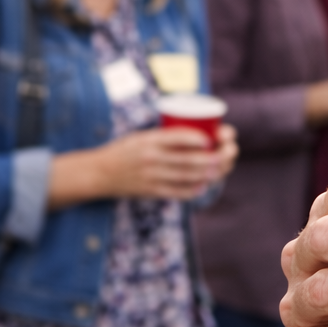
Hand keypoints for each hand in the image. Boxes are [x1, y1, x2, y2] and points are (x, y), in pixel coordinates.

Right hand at [52, 126, 229, 204]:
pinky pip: (177, 192)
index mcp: (150, 140)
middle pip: (190, 159)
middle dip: (215, 157)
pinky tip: (204, 185)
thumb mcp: (142, 137)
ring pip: (188, 176)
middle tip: (229, 153)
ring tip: (221, 168)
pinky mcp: (151, 191)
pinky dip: (193, 190)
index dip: (200, 138)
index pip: (179, 137)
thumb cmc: (125, 150)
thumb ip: (165, 137)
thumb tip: (200, 134)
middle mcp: (152, 158)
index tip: (214, 137)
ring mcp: (152, 176)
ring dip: (210, 173)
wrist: (98, 172)